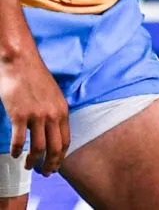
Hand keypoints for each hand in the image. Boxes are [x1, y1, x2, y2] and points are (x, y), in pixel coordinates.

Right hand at [0, 47, 67, 173]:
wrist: (21, 62)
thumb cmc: (35, 78)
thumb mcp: (53, 95)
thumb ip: (55, 111)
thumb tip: (53, 129)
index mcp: (62, 110)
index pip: (66, 140)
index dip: (61, 156)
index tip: (56, 165)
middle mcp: (52, 115)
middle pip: (55, 147)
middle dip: (50, 164)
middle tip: (44, 173)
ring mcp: (36, 115)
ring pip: (38, 147)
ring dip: (33, 161)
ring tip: (28, 166)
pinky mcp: (19, 115)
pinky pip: (19, 140)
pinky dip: (17, 150)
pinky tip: (14, 154)